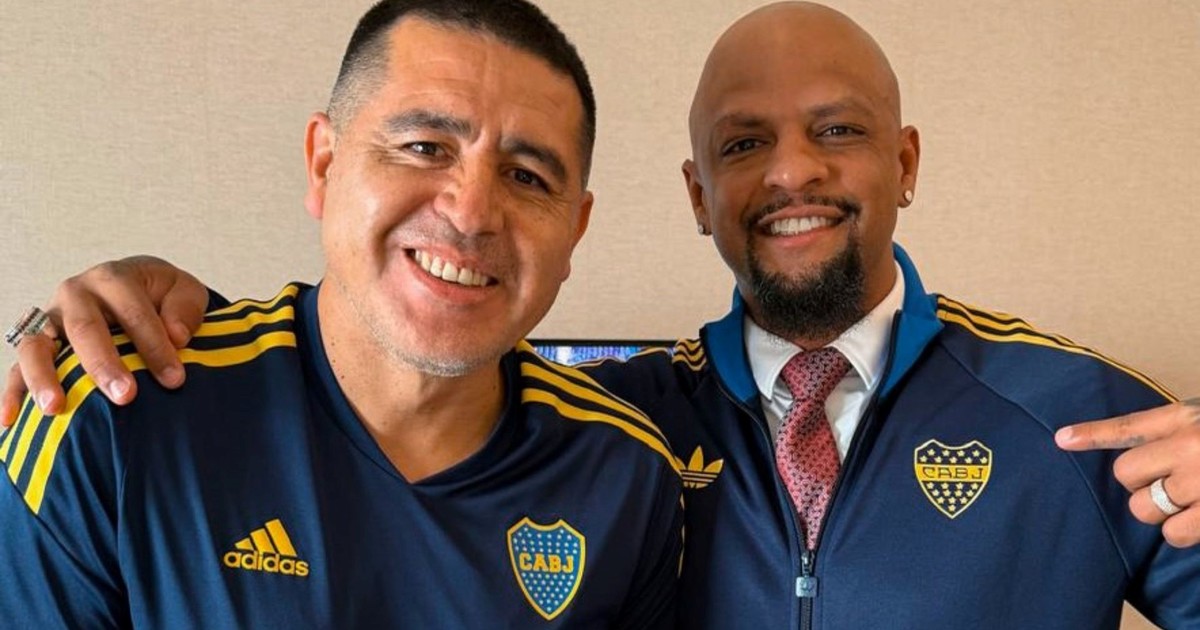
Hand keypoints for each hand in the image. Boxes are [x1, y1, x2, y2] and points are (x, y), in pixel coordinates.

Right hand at [1, 256, 208, 426]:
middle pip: (84, 328)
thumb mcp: (184, 291)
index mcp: (113, 278)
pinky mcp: (37, 344)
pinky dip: (11, 393)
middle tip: (125, 396)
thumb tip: (176, 336)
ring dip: (45, 377)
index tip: (174, 379)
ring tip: (56, 408)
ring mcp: (50, 320)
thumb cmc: (163, 297)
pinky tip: (10, 420)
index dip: (154, 346)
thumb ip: (185, 308)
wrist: (137, 290)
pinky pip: (16, 368)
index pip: (133, 311)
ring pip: (36, 345)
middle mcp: (75, 294)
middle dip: (104, 365)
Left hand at [1055, 399, 1199, 546]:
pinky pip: (1173, 533)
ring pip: (1143, 507)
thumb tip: (1142, 450)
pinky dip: (1181, 532)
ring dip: (1159, 511)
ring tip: (1188, 501)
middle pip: (1125, 473)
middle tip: (1167, 482)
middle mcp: (1187, 447)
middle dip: (1139, 483)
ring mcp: (1199, 482)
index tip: (1061, 439)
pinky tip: (1198, 520)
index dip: (1091, 434)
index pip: (1127, 427)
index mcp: (1185, 419)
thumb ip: (1174, 431)